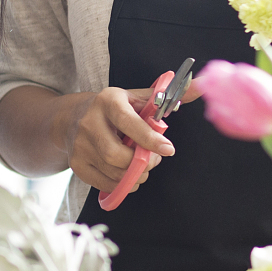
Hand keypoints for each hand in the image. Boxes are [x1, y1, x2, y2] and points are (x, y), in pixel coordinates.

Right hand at [59, 86, 183, 192]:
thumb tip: (201, 86)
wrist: (70, 118)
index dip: (150, 139)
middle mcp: (89, 123)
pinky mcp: (77, 165)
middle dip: (141, 164)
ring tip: (141, 166)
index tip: (168, 149)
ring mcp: (79, 146)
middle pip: (116, 155)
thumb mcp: (135, 97)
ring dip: (134, 176)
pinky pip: (104, 184)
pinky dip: (122, 184)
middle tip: (153, 161)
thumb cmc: (111, 108)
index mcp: (108, 101)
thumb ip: (167, 96)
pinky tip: (127, 174)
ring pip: (112, 172)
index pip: (128, 123)